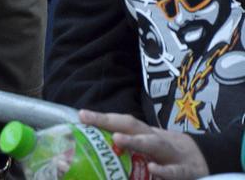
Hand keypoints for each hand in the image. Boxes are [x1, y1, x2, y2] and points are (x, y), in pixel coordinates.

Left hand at [78, 110, 208, 179]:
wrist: (204, 159)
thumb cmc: (165, 154)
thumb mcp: (147, 146)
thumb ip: (125, 149)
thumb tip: (95, 152)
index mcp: (145, 133)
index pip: (121, 122)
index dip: (102, 118)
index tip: (81, 115)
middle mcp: (155, 139)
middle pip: (133, 127)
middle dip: (112, 122)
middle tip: (91, 120)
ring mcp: (171, 153)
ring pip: (153, 144)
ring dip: (135, 141)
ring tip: (117, 140)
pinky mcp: (186, 170)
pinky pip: (174, 171)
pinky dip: (164, 171)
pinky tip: (154, 169)